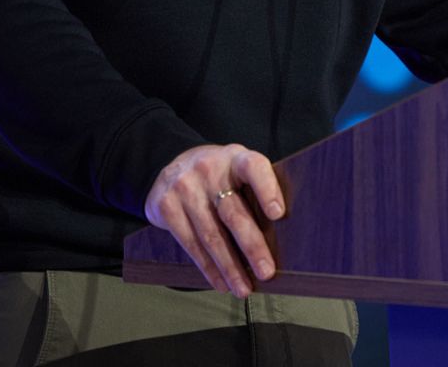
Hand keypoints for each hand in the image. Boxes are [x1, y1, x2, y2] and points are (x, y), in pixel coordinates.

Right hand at [143, 144, 285, 297]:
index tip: (278, 214)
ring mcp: (185, 187)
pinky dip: (208, 267)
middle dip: (252, 247)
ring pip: (211, 235)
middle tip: (266, 272)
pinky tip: (221, 282)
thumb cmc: (219, 177)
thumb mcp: (237, 171)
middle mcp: (209, 169)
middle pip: (233, 213)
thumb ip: (255, 192)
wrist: (173, 166)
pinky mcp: (166, 206)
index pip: (254, 168)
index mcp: (235, 157)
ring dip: (230, 267)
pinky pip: (190, 243)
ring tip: (243, 288)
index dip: (267, 189)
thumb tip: (281, 238)